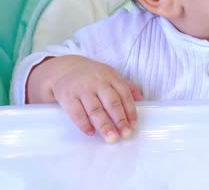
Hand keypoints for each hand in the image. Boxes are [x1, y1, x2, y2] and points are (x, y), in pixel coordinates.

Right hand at [27, 55, 143, 142]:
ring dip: (104, 125)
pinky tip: (91, 132)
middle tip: (125, 134)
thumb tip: (143, 101)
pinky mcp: (67, 96)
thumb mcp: (110, 76)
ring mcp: (81, 89)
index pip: (124, 94)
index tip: (134, 126)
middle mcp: (97, 81)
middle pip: (111, 102)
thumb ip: (127, 87)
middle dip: (119, 120)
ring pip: (95, 109)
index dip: (130, 111)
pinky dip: (84, 124)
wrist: (65, 68)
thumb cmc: (93, 76)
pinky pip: (76, 112)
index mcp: (110, 76)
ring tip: (111, 138)